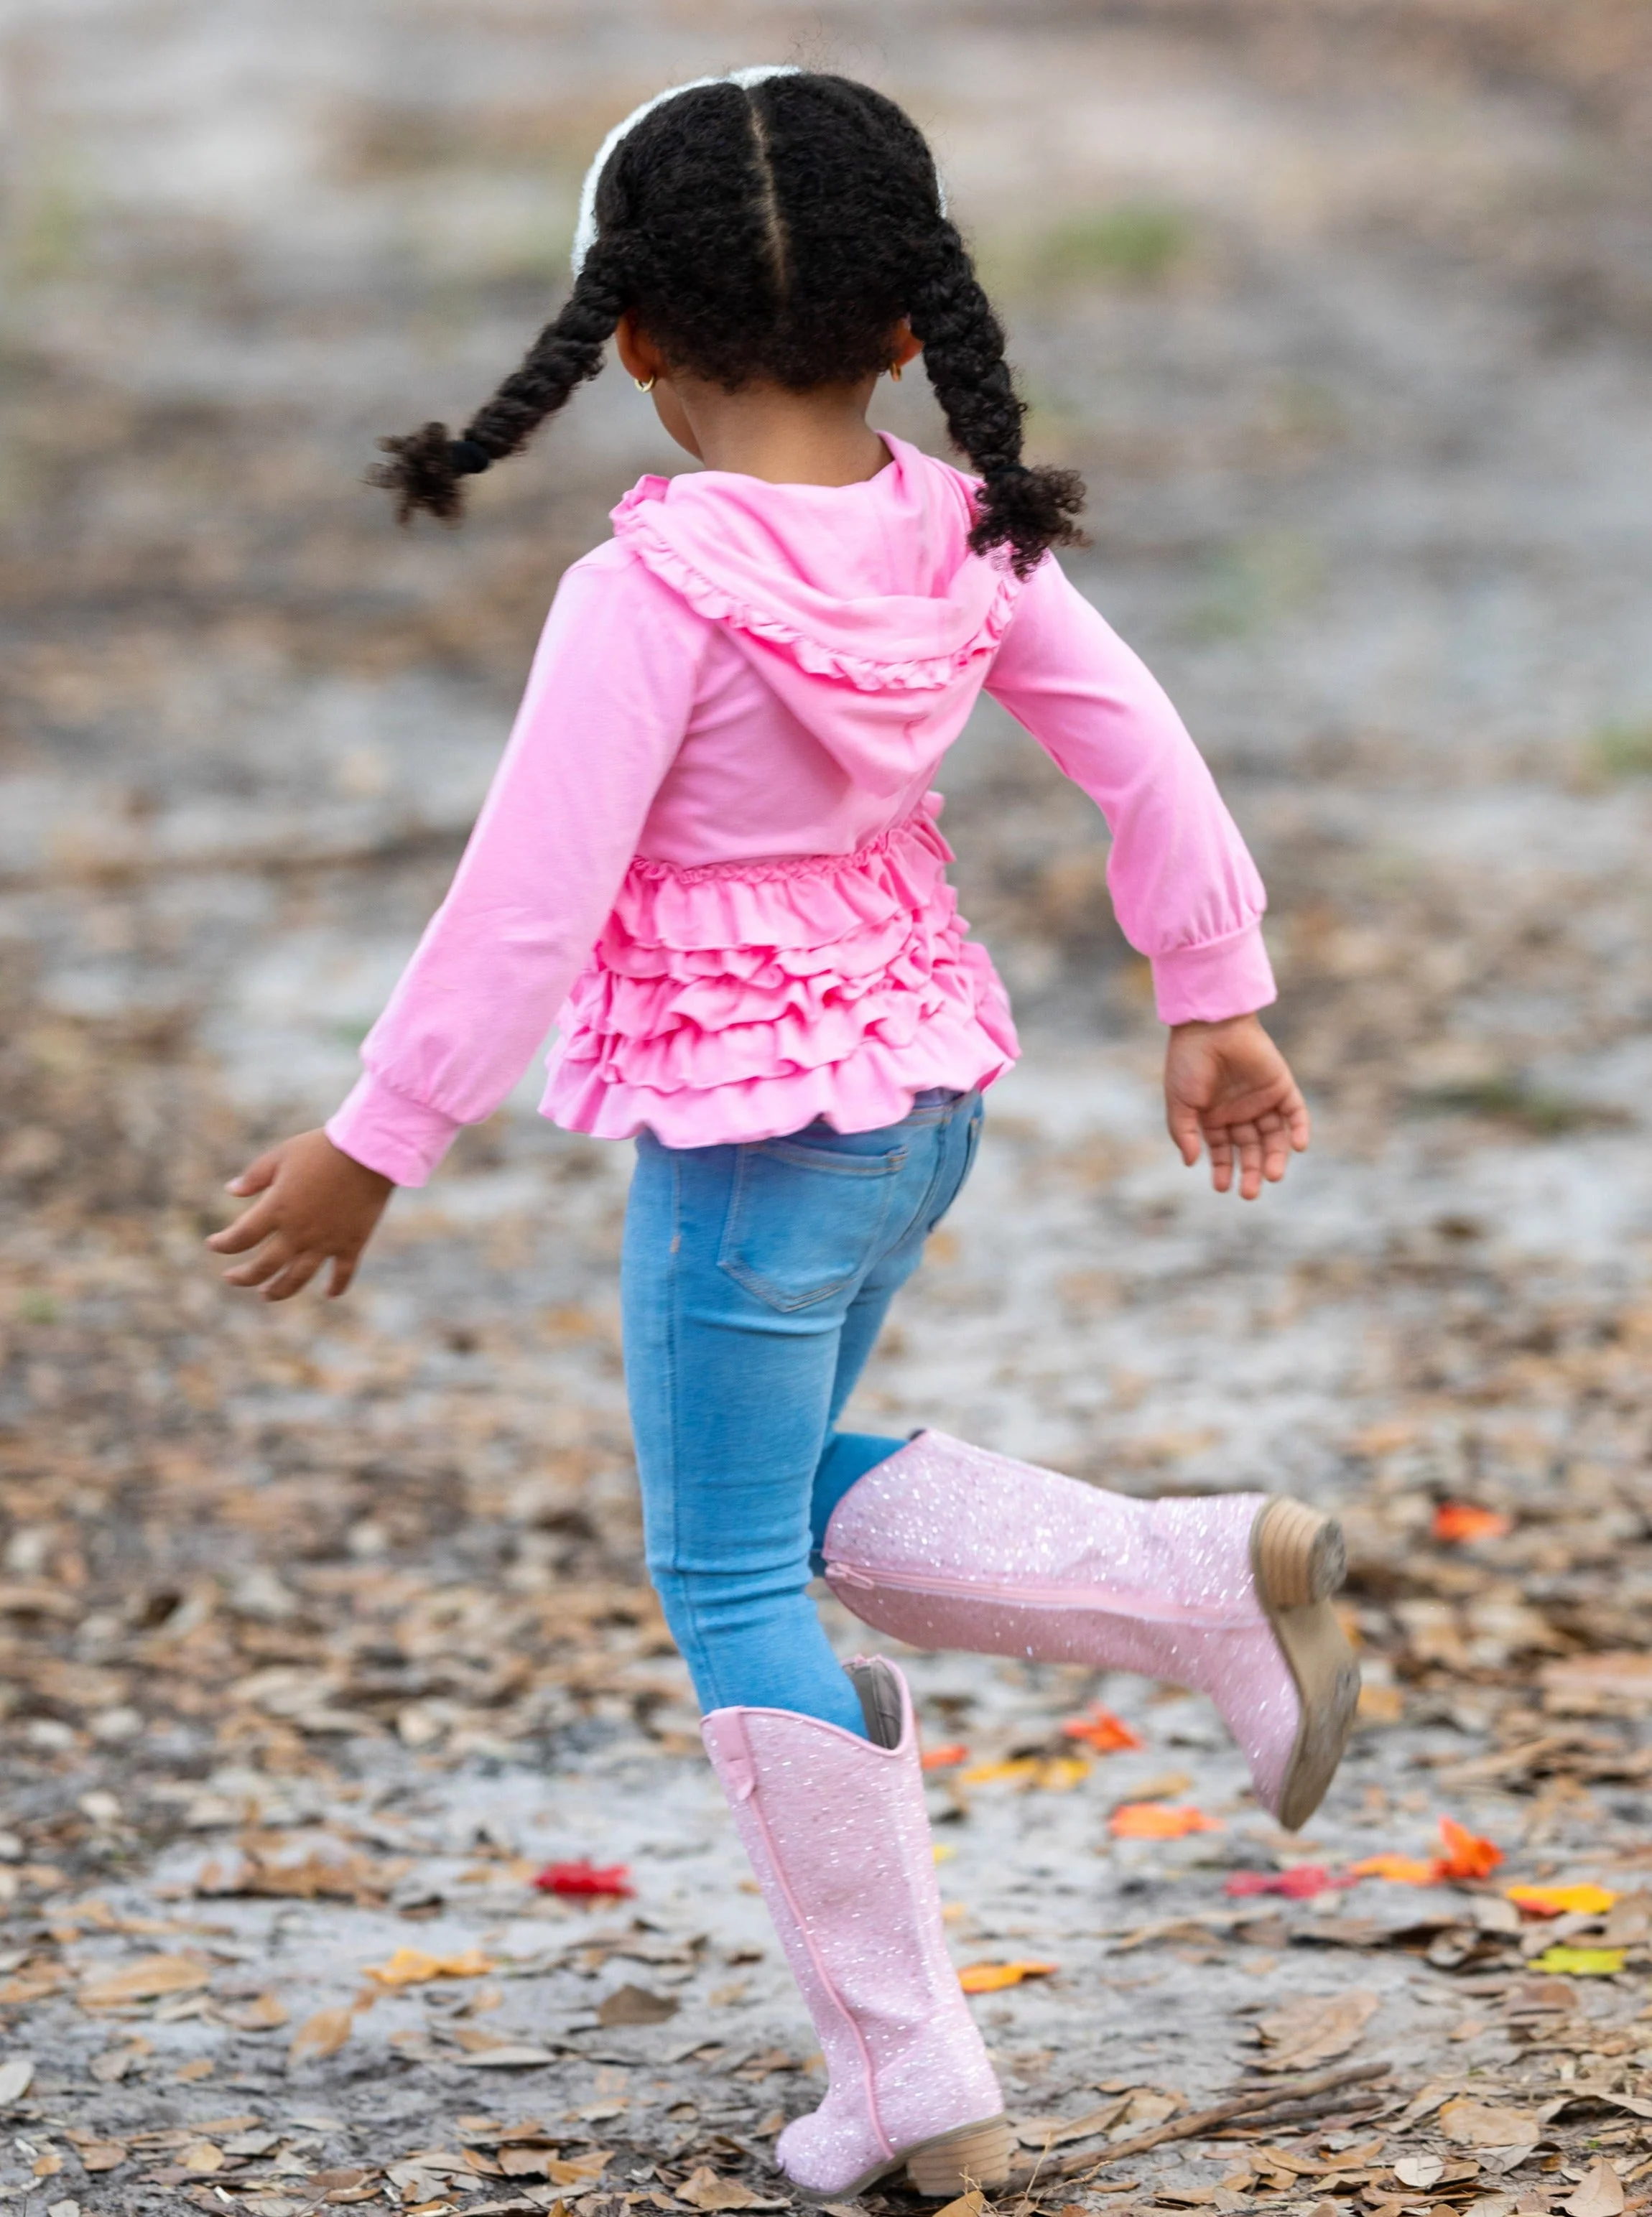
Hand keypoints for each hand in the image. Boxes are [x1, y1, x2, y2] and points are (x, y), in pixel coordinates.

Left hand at [206, 1129, 392, 1300]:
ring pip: (298, 1278)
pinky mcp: (351, 1243)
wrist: (368, 1151)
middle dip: (244, 1277)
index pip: (240, 1237)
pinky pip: (343, 1273)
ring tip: (267, 1295)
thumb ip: (255, 1176)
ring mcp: (326, 1242)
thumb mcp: (281, 1155)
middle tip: (232, 1279)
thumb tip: (231, 1191)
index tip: (214, 1245)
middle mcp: (298, 1233)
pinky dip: (337, 1285)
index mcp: (277, 1209)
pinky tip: (330, 1294)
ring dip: (279, 1290)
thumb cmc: (321, 1148)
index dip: (223, 1244)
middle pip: (264, 1266)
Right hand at [1164, 1014, 1309, 1199]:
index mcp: (1214, 1116)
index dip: (1223, 1169)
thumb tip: (1191, 1163)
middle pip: (1250, 1149)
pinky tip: (1296, 1147)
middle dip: (1250, 1171)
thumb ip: (1184, 1133)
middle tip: (1249, 1193)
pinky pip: (1294, 1112)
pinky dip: (1298, 1129)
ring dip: (1274, 1157)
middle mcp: (1239, 1111)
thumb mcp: (1179, 1102)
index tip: (1223, 1187)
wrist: (1210, 1025)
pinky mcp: (1281, 1086)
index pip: (1222, 1151)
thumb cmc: (1188, 1062)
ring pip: (1273, 1137)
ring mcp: (1261, 1100)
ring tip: (1272, 1175)